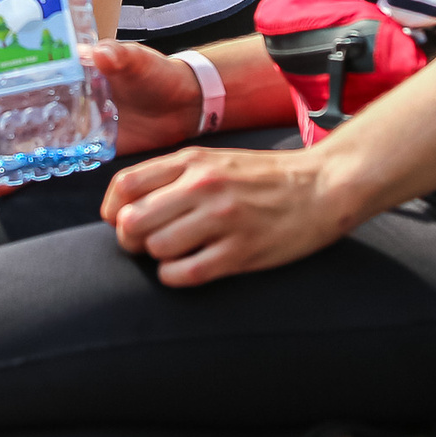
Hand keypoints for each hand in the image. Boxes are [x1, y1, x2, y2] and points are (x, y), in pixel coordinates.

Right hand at [0, 40, 203, 181]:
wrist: (182, 109)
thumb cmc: (156, 75)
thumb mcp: (138, 60)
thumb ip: (119, 56)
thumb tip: (100, 54)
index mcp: (55, 64)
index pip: (0, 62)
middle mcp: (47, 94)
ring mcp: (54, 125)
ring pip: (1, 137)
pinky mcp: (67, 152)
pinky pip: (28, 166)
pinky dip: (5, 178)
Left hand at [99, 144, 347, 287]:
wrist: (322, 186)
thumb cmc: (264, 177)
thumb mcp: (214, 159)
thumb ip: (172, 175)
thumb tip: (126, 206)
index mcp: (192, 160)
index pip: (125, 185)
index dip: (112, 211)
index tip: (120, 222)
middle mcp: (202, 185)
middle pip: (132, 221)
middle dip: (131, 240)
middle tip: (147, 244)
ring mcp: (222, 219)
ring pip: (156, 249)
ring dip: (158, 259)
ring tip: (177, 253)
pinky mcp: (241, 251)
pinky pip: (184, 274)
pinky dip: (176, 276)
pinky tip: (189, 268)